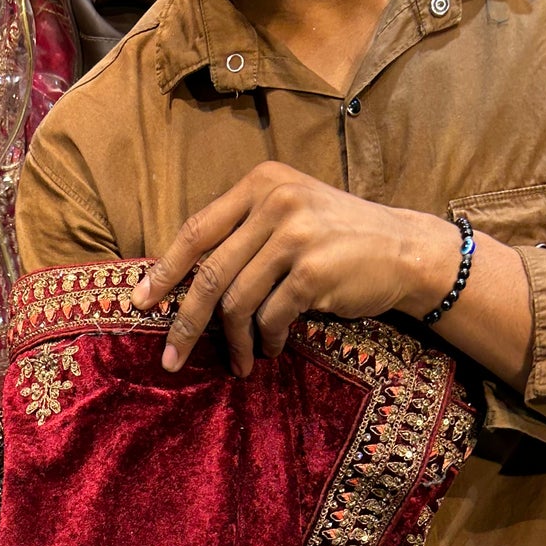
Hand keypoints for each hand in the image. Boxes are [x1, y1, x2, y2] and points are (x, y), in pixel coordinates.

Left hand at [131, 162, 460, 374]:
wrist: (405, 249)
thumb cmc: (338, 239)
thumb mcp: (290, 215)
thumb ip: (243, 232)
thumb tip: (181, 281)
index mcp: (261, 182)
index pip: (196, 230)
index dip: (164, 271)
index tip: (140, 303)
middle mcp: (275, 201)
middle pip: (209, 273)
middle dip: (185, 323)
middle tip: (171, 359)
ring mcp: (295, 234)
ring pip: (237, 302)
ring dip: (234, 342)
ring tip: (240, 362)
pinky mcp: (313, 270)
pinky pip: (270, 318)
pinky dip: (268, 340)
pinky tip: (274, 348)